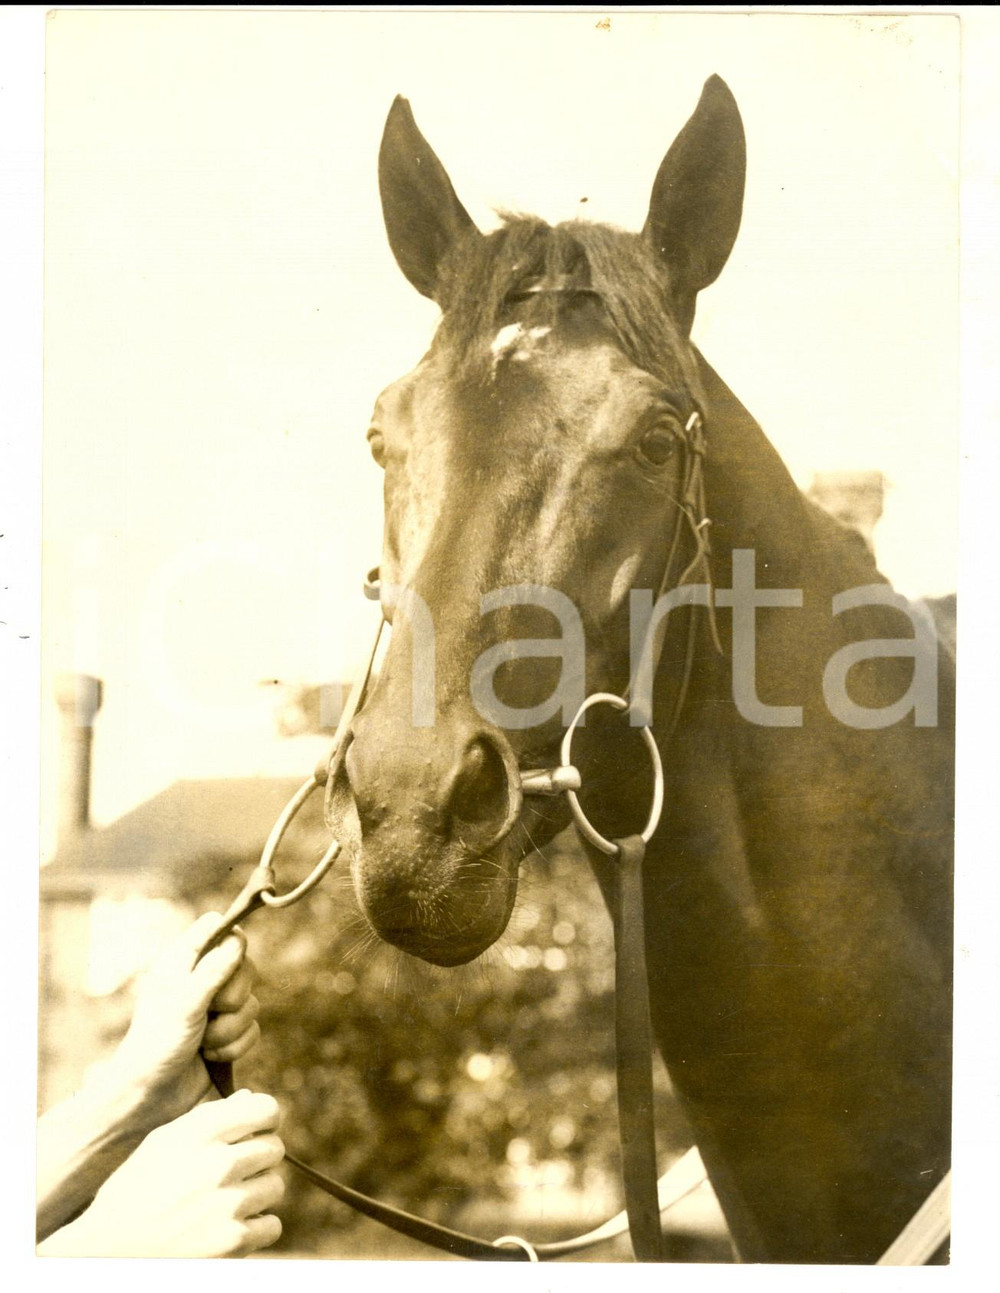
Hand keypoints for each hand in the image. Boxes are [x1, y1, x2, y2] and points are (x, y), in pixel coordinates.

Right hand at [41, 1091, 284, 1257]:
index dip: (266, 1119)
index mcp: (200, 1132)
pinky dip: (256, 1228)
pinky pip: (272, 1225)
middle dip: (258, 1158)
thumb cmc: (135, 1190)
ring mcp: (228, 1204)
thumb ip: (209, 1118)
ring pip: (275, 1186)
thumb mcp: (162, 1142)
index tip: (257, 1130)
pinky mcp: (232, 1242)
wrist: (106, 1251)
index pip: (266, 1110)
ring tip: (226, 1202)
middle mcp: (218, 1163)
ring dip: (257, 1194)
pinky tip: (230, 1227)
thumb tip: (250, 1099)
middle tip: (234, 1173)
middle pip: (274, 1148)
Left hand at [110, 912, 260, 1131]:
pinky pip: (253, 1031)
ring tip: (204, 1043)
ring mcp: (215, 1010)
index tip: (234, 957)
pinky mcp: (227, 1036)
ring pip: (251, 1003)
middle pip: (244, 965)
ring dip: (230, 1029)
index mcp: (182, 962)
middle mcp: (201, 981)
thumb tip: (238, 938)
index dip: (230, 936)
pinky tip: (211, 1057)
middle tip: (213, 1009)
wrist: (149, 1098)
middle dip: (235, 995)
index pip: (216, 927)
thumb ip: (212, 971)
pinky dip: (234, 1046)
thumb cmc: (156, 1045)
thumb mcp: (184, 1003)